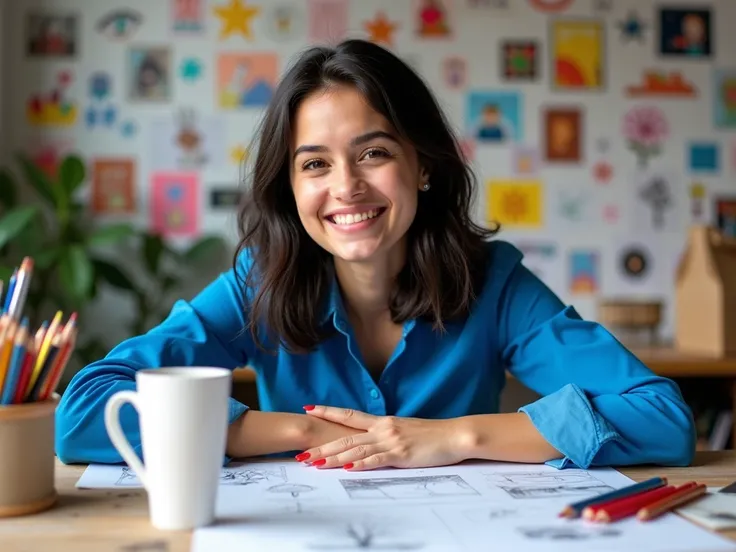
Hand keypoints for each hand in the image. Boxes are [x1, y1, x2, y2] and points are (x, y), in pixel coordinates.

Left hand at [296, 405, 467, 470]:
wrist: (454, 435)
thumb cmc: (432, 434)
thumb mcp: (405, 428)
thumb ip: (387, 432)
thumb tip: (373, 437)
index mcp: (383, 421)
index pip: (349, 415)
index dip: (328, 411)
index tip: (309, 408)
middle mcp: (383, 428)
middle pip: (345, 436)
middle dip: (322, 444)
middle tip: (302, 451)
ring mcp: (391, 441)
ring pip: (355, 449)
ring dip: (333, 458)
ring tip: (314, 463)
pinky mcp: (400, 454)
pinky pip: (376, 460)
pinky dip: (359, 464)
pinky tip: (346, 469)